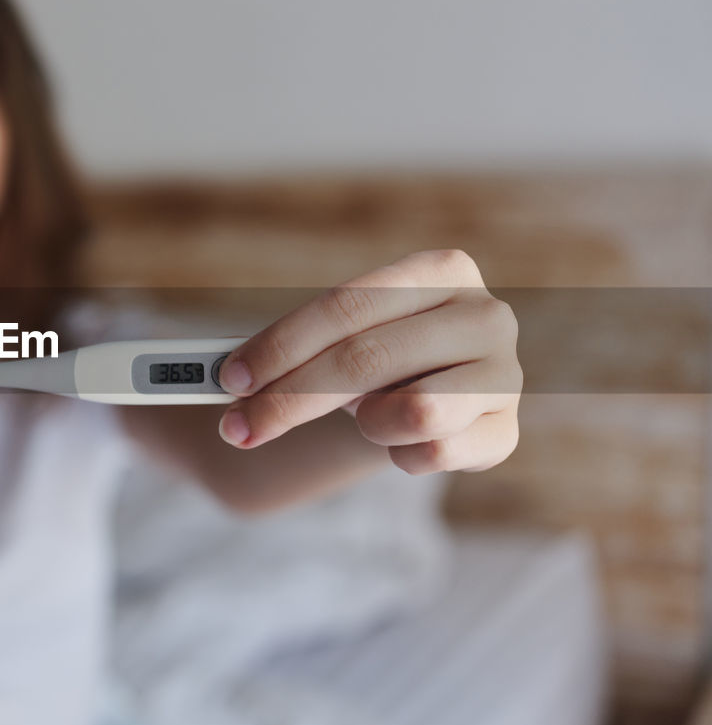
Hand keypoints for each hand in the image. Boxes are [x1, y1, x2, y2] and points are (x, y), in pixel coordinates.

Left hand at [215, 249, 520, 473]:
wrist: (432, 394)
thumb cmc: (374, 356)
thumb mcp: (337, 337)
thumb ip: (290, 349)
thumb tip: (217, 377)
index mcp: (441, 270)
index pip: (346, 305)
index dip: (282, 344)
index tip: (231, 378)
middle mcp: (485, 315)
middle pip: (365, 360)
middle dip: (290, 399)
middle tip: (239, 429)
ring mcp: (506, 376)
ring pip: (414, 411)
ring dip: (365, 423)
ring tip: (362, 418)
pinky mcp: (507, 433)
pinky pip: (433, 454)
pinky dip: (398, 454)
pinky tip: (399, 440)